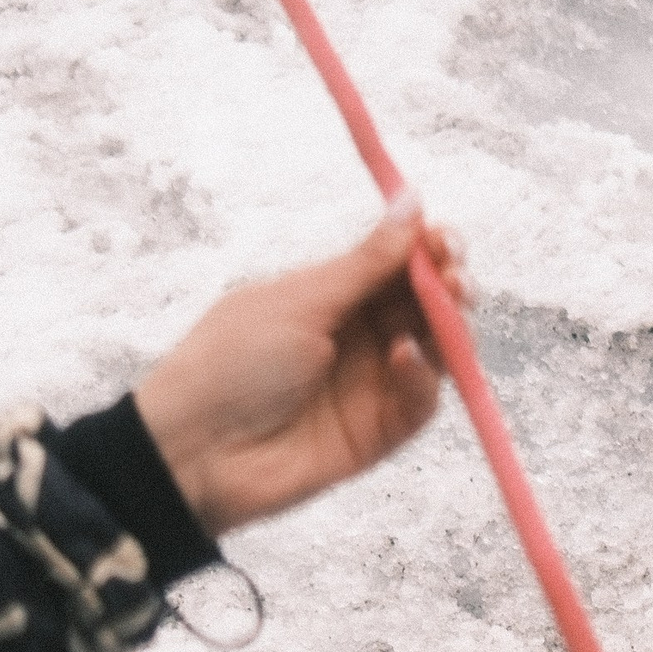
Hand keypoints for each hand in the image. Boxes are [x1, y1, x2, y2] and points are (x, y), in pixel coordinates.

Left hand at [135, 200, 468, 535]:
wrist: (196, 451)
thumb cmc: (230, 363)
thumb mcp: (302, 300)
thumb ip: (367, 261)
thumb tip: (412, 200)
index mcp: (332, 296)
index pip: (398, 265)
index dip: (428, 250)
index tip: (444, 239)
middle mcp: (356, 338)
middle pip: (426, 306)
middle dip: (450, 286)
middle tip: (456, 279)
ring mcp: (370, 386)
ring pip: (435, 352)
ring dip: (448, 329)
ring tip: (447, 309)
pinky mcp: (378, 433)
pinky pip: (420, 402)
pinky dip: (422, 378)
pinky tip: (402, 358)